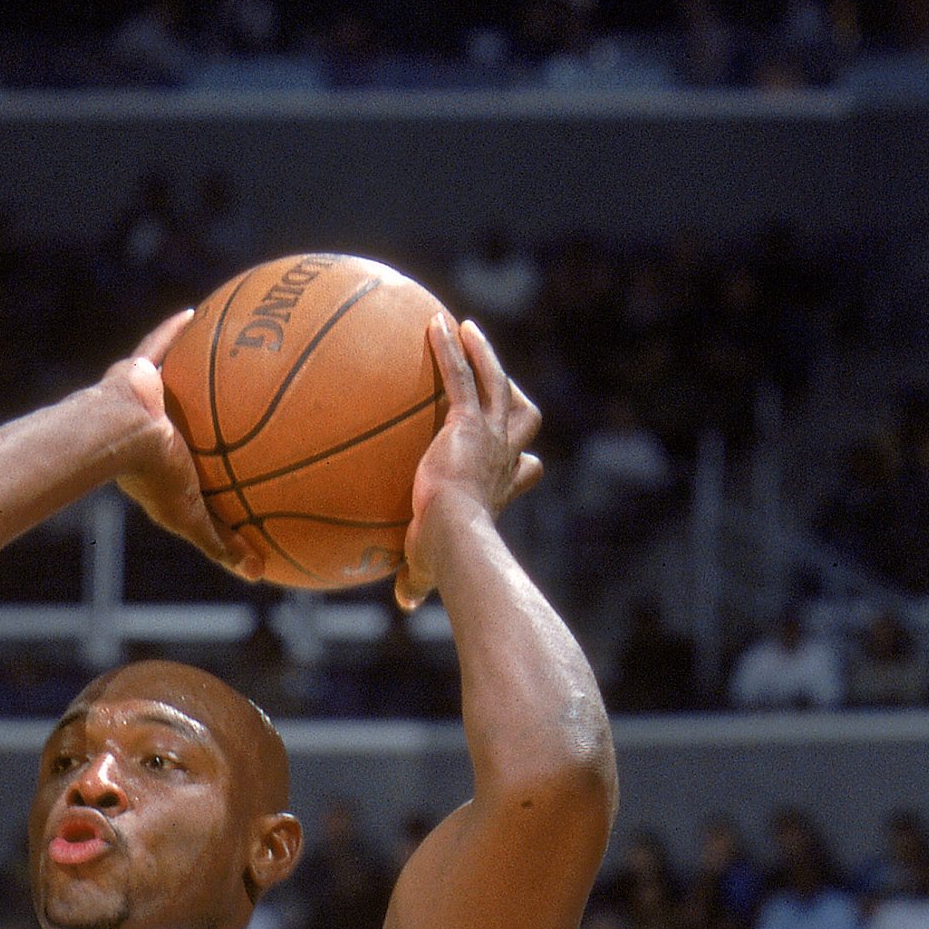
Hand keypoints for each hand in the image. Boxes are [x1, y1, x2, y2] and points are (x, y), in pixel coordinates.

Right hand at [100, 311, 247, 572]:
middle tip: (229, 409)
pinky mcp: (137, 370)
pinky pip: (160, 342)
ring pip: (174, 380)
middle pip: (185, 420)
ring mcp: (143, 399)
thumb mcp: (192, 516)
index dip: (205, 468)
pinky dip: (176, 329)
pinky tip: (202, 311)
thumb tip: (258, 574)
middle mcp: (153, 430)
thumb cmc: (151, 477)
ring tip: (224, 352)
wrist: (116, 435)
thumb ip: (221, 542)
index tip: (229, 466)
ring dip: (193, 368)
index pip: (189, 468)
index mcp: (163, 465)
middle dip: (201, 415)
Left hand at [395, 314, 543, 609]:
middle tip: (497, 381)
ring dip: (485, 355)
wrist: (453, 536)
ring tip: (466, 329)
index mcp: (499, 490)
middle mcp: (503, 458)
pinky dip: (450, 350)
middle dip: (515, 398)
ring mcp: (489, 436)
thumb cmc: (444, 559)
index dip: (524, 461)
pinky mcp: (467, 423)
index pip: (524, 471)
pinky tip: (435, 323)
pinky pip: (459, 377)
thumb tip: (403, 605)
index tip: (520, 457)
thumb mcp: (429, 568)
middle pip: (524, 418)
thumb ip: (417, 580)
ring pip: (497, 383)